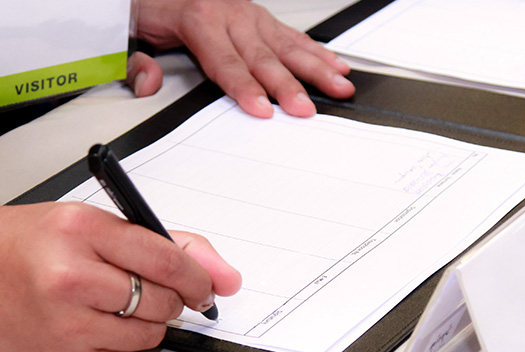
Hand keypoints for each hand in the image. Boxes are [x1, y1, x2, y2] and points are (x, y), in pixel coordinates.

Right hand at [0, 202, 240, 351]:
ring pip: (149, 335)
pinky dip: (121, 341)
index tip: (208, 285)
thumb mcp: (97, 225)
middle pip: (162, 301)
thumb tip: (224, 277)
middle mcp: (70, 276)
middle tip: (158, 289)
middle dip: (173, 298)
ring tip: (118, 301)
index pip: (167, 260)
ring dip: (149, 322)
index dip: (198, 277)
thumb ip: (168, 245)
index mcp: (82, 230)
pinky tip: (95, 320)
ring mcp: (65, 322)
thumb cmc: (34, 244)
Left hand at [129, 0, 354, 117]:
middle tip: (304, 109)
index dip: (244, 87)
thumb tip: (147, 81)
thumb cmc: (148, 10)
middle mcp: (229, 14)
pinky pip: (292, 36)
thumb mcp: (127, 33)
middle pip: (263, 57)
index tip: (261, 109)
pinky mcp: (261, 18)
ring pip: (287, 45)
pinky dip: (317, 51)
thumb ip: (134, 61)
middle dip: (287, 86)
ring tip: (338, 86)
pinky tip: (336, 64)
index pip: (225, 61)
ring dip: (316, 68)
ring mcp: (249, 15)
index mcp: (197, 18)